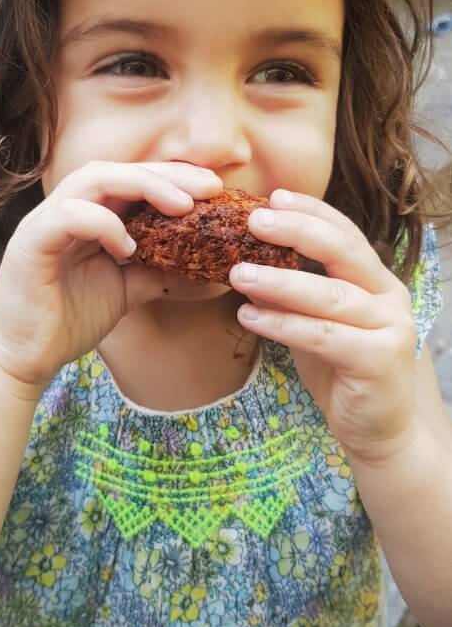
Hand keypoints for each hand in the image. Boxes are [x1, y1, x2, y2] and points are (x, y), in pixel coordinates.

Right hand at [0, 160, 222, 391]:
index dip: (172, 178)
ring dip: (141, 187)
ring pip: (93, 180)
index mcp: (85, 216)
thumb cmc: (68, 320)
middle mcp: (64, 210)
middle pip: (116, 170)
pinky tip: (129, 247)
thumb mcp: (125, 290)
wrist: (25, 358)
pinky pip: (69, 215)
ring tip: (180, 206)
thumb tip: (205, 271)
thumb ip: (156, 272)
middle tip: (209, 188)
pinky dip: (103, 223)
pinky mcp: (29, 243)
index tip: (214, 189)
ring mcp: (43, 222)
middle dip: (166, 175)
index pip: (129, 179)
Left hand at [229, 190, 417, 462]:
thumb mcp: (313, 326)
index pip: (345, 234)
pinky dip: (283, 324)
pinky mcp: (379, 360)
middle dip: (297, 231)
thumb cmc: (343, 373)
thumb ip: (291, 297)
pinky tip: (249, 316)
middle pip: (343, 252)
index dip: (311, 212)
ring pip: (330, 295)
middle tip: (254, 220)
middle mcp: (389, 297)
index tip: (274, 195)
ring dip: (280, 281)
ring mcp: (390, 327)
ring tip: (236, 273)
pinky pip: (323, 336)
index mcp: (375, 281)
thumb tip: (244, 265)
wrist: (379, 431)